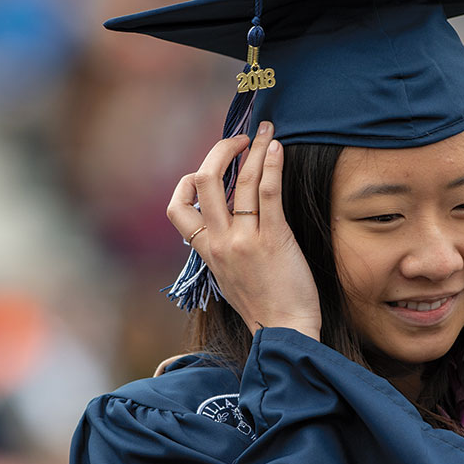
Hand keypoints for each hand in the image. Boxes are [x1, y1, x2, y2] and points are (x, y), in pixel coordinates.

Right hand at [166, 122, 322, 339]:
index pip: (177, 208)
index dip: (187, 181)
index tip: (207, 170)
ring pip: (238, 181)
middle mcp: (219, 242)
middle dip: (220, 151)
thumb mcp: (228, 278)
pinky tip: (277, 149)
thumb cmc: (263, 307)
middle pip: (203, 181)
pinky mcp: (273, 239)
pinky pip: (266, 193)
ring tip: (265, 131)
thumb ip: (221, 250)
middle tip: (240, 139)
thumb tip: (225, 226)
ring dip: (252, 149)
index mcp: (206, 252)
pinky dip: (271, 166)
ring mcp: (244, 239)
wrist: (285, 332)